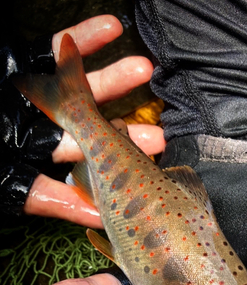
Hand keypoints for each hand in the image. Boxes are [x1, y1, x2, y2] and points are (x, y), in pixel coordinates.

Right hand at [22, 15, 164, 226]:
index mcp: (24, 165)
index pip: (74, 175)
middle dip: (122, 133)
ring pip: (77, 90)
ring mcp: (28, 97)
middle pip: (86, 135)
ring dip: (111, 81)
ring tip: (144, 71)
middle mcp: (32, 134)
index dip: (110, 174)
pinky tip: (112, 29)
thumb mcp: (1, 181)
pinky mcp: (20, 63)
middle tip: (157, 135)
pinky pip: (54, 49)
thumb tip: (94, 219)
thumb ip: (40, 198)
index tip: (142, 175)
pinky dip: (82, 39)